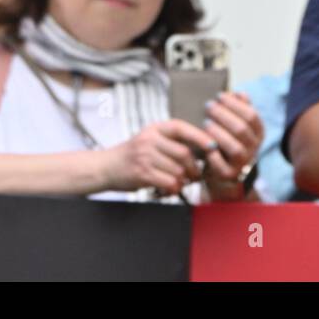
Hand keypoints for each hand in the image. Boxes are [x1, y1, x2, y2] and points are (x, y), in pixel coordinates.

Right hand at [101, 119, 216, 195]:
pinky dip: (174, 188)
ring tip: (179, 183)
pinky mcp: (142, 173)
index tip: (213, 147)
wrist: (106, 167)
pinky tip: (170, 189)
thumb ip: (172, 142)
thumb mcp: (151, 139)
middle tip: (194, 175)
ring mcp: (145, 156)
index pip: (182, 128)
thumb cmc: (134, 155)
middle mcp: (150, 139)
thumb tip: (204, 151)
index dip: (200, 137)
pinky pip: (168, 182)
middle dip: (194, 167)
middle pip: (184, 153)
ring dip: (183, 180)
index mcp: (156, 128)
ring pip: (178, 170)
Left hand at [201, 91, 264, 198]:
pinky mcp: (229, 175)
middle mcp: (254, 148)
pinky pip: (222, 166)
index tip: (219, 95)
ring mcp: (243, 163)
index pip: (251, 115)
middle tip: (208, 106)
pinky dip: (213, 155)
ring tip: (205, 122)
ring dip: (219, 133)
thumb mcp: (235, 124)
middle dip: (223, 115)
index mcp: (258, 133)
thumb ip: (239, 109)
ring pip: (234, 148)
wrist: (223, 172)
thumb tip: (241, 94)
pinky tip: (205, 145)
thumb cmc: (227, 140)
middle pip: (241, 129)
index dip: (235, 104)